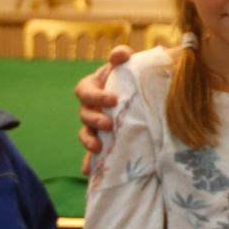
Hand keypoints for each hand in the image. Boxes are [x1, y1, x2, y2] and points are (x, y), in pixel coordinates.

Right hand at [75, 46, 131, 173]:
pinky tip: (87, 173)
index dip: (95, 96)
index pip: (84, 91)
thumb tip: (119, 54)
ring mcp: (95, 126)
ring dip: (89, 142)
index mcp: (93, 87)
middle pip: (84, 114)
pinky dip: (88, 164)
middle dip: (94, 120)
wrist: (144, 92)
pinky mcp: (103, 141)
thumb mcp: (128, 63)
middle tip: (109, 124)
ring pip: (85, 134)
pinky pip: (92, 155)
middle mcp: (91, 107)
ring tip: (98, 148)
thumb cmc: (132, 75)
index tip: (113, 99)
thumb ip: (122, 56)